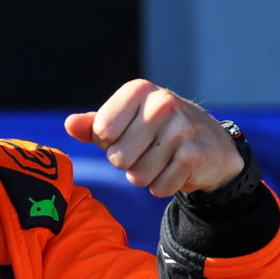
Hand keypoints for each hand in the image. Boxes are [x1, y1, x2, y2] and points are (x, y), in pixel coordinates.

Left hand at [64, 79, 242, 195]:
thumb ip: (92, 125)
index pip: (101, 131)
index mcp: (138, 91)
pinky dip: (163, 186)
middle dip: (127, 163)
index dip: (108, 143)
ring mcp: (182, 128)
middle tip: (146, 151)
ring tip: (161, 160)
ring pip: (137, 176)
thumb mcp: (123, 123)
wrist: (210, 145)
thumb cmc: (154, 132)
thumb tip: (69, 124)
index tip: (126, 135)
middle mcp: (162, 103)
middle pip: (117, 157)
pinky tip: (175, 171)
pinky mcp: (195, 155)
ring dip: (145, 177)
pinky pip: (159, 187)